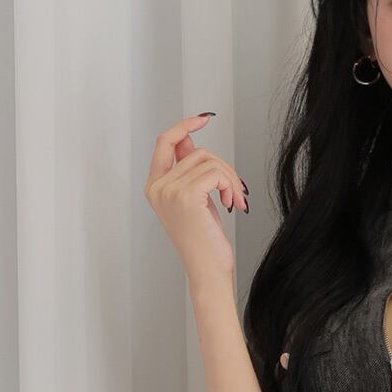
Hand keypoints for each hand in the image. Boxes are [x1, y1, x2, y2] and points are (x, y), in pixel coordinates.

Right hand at [144, 111, 248, 284]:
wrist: (208, 271)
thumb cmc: (204, 243)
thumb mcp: (195, 199)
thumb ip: (189, 170)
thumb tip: (189, 140)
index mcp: (155, 187)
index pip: (165, 142)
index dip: (184, 126)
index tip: (203, 119)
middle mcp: (158, 187)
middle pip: (196, 151)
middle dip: (223, 167)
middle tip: (235, 191)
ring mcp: (169, 190)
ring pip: (209, 161)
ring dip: (229, 178)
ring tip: (234, 200)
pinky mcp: (186, 195)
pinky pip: (215, 172)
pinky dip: (229, 185)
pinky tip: (232, 203)